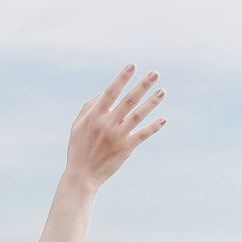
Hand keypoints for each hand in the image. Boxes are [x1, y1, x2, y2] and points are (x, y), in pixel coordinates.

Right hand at [63, 62, 166, 190]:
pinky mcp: (126, 148)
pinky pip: (143, 135)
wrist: (82, 176)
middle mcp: (107, 124)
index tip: (133, 66)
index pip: (111, 92)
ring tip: (163, 91)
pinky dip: (153, 127)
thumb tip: (104, 93)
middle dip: (142, 85)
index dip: (122, 78)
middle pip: (128, 100)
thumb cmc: (79, 148)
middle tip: (155, 74)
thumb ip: (89, 107)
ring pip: (138, 115)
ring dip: (152, 102)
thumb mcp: (77, 126)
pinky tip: (163, 119)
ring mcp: (117, 136)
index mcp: (95, 116)